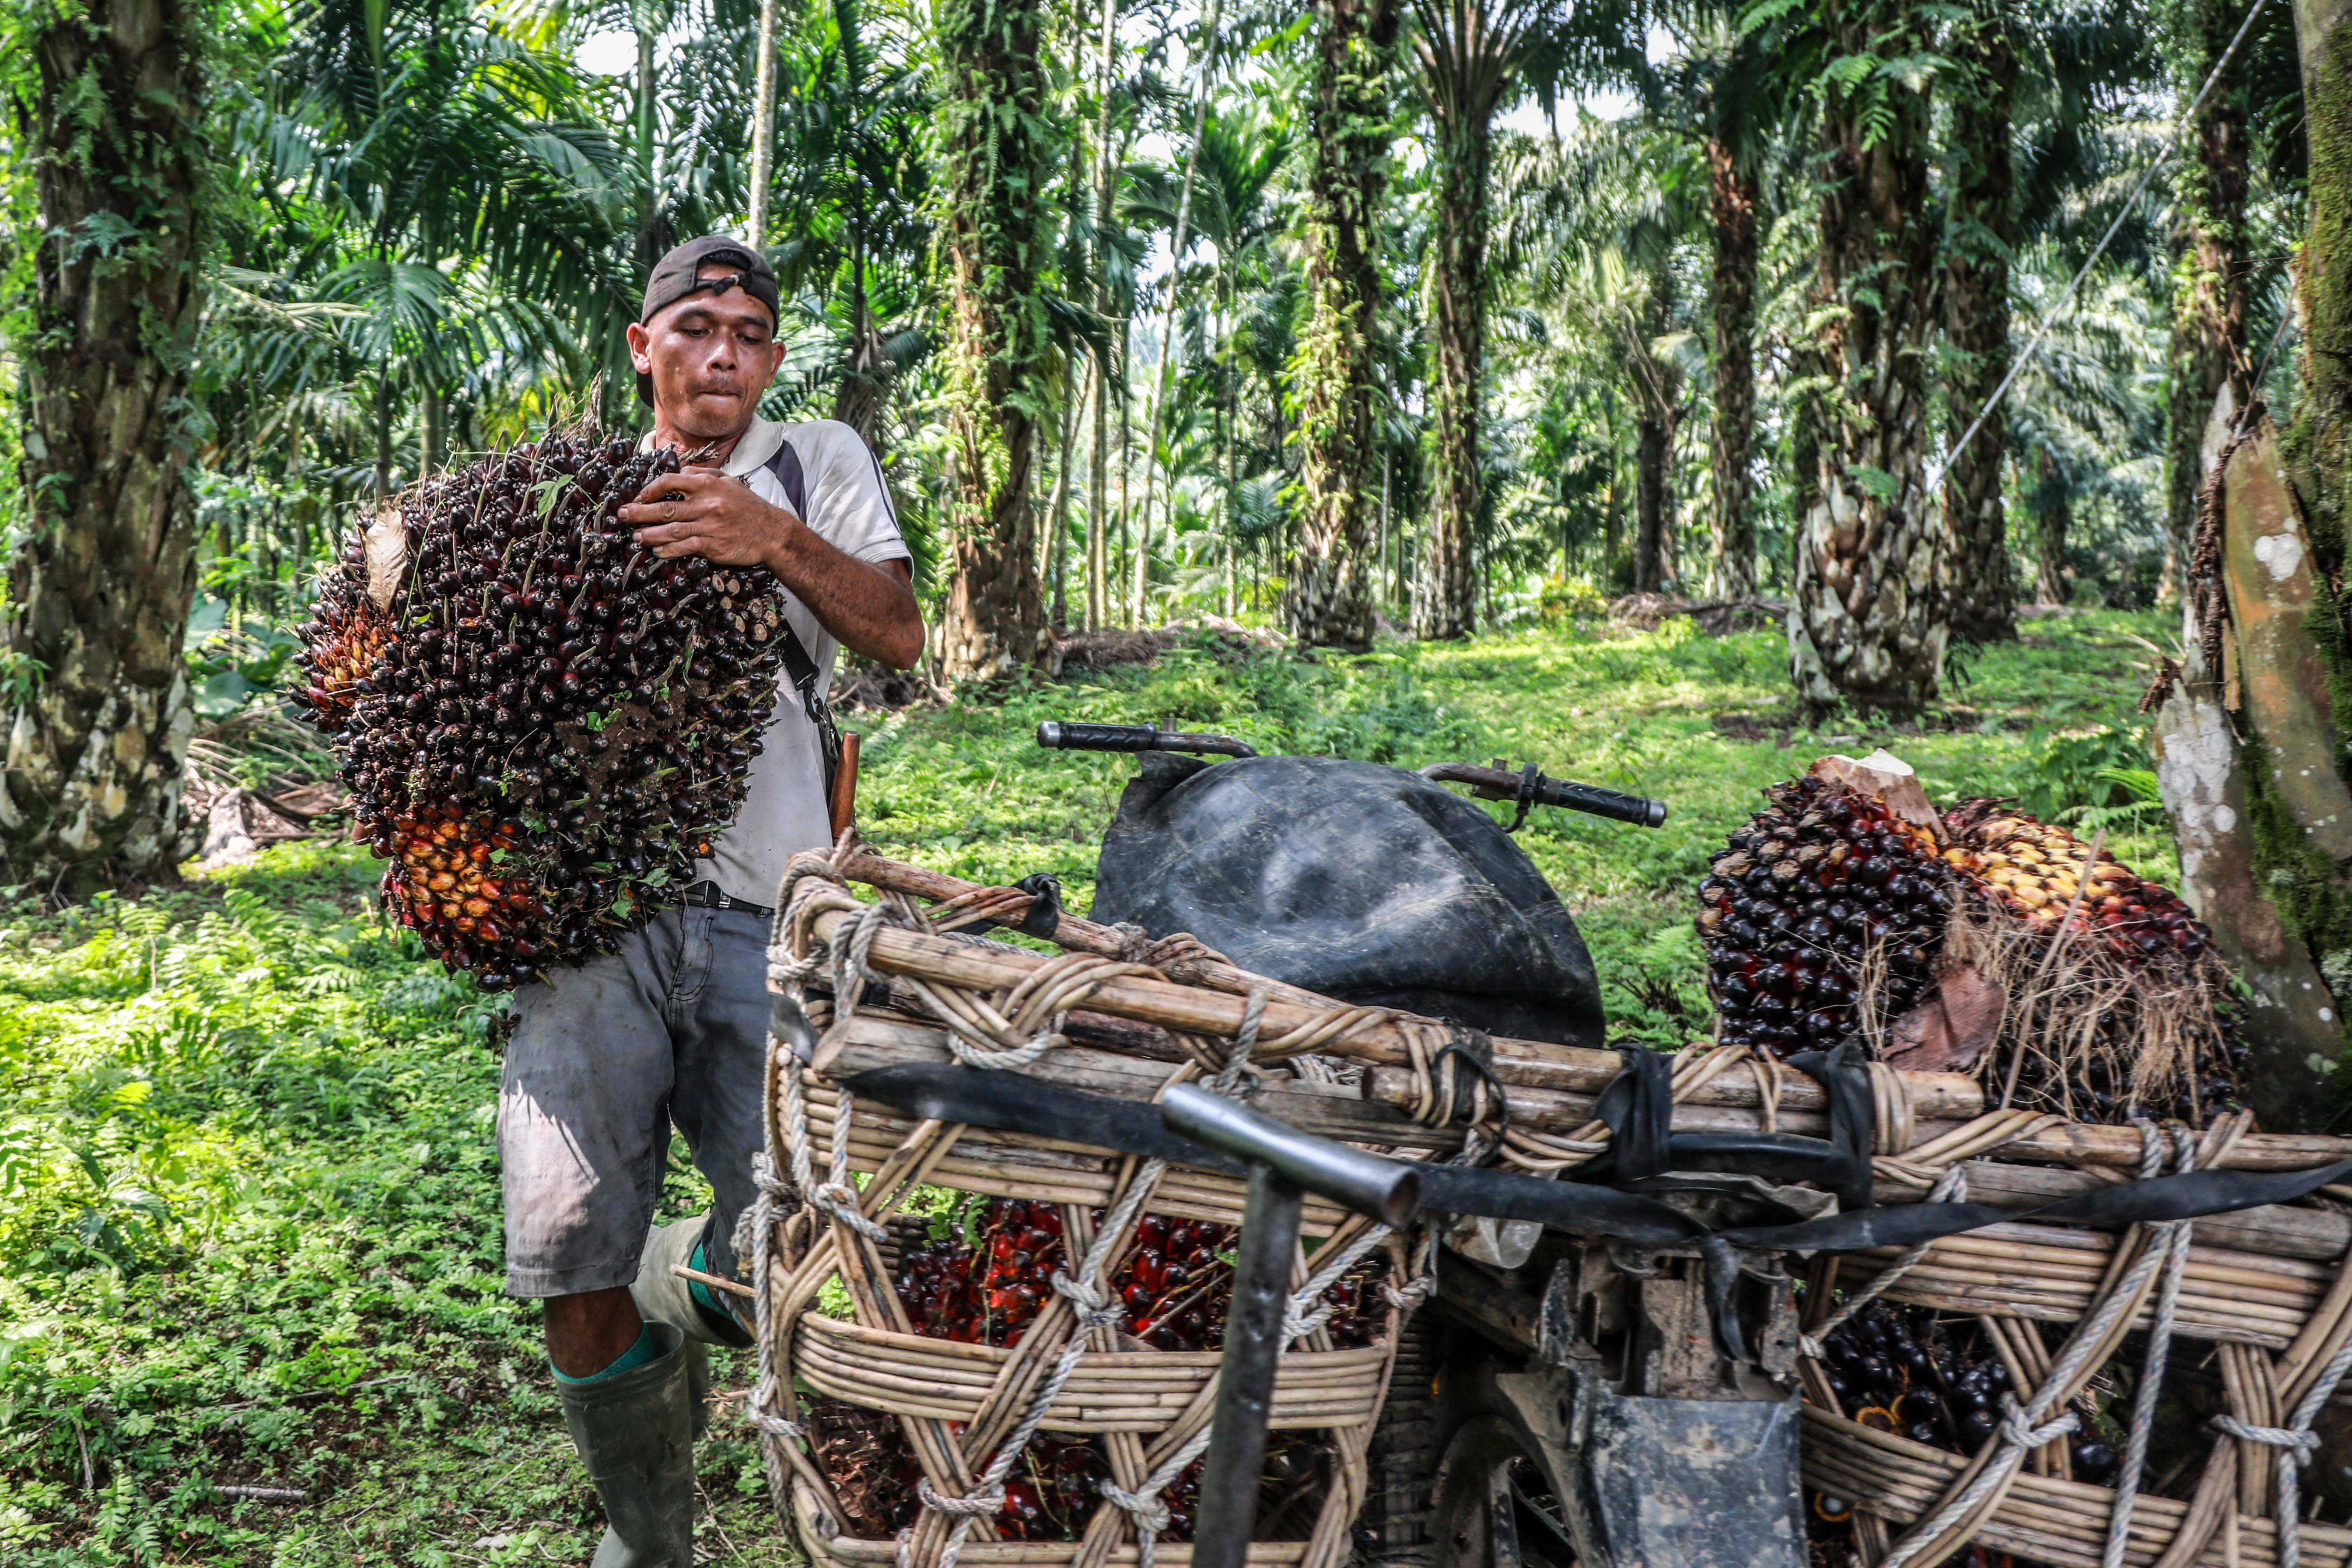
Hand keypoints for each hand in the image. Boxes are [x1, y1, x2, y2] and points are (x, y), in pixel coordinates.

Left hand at [617, 466, 795, 567]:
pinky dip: (667, 550)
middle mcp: (706, 504)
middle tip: (622, 515)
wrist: (771, 532)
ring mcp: (708, 526)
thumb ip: (702, 474)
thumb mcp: (728, 482)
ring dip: (649, 534)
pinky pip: (684, 547)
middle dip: (639, 512)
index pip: (670, 482)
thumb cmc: (747, 506)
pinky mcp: (712, 546)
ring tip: (635, 537)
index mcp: (708, 485)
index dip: (650, 489)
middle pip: (664, 508)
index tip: (639, 496)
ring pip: (670, 530)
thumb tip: (680, 471)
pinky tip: (656, 551)